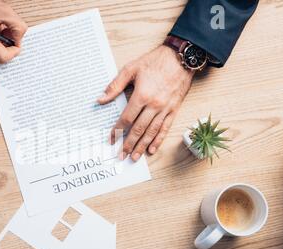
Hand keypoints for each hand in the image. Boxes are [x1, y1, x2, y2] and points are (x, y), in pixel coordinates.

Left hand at [98, 45, 193, 160]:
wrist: (181, 57)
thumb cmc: (155, 61)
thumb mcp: (131, 69)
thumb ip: (114, 86)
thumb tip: (100, 99)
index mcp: (141, 96)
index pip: (126, 119)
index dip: (117, 131)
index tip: (111, 139)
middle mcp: (154, 105)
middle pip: (138, 129)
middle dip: (128, 144)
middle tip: (121, 155)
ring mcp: (165, 109)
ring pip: (151, 132)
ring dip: (142, 146)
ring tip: (134, 157)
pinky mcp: (174, 109)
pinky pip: (165, 128)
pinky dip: (158, 140)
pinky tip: (152, 149)